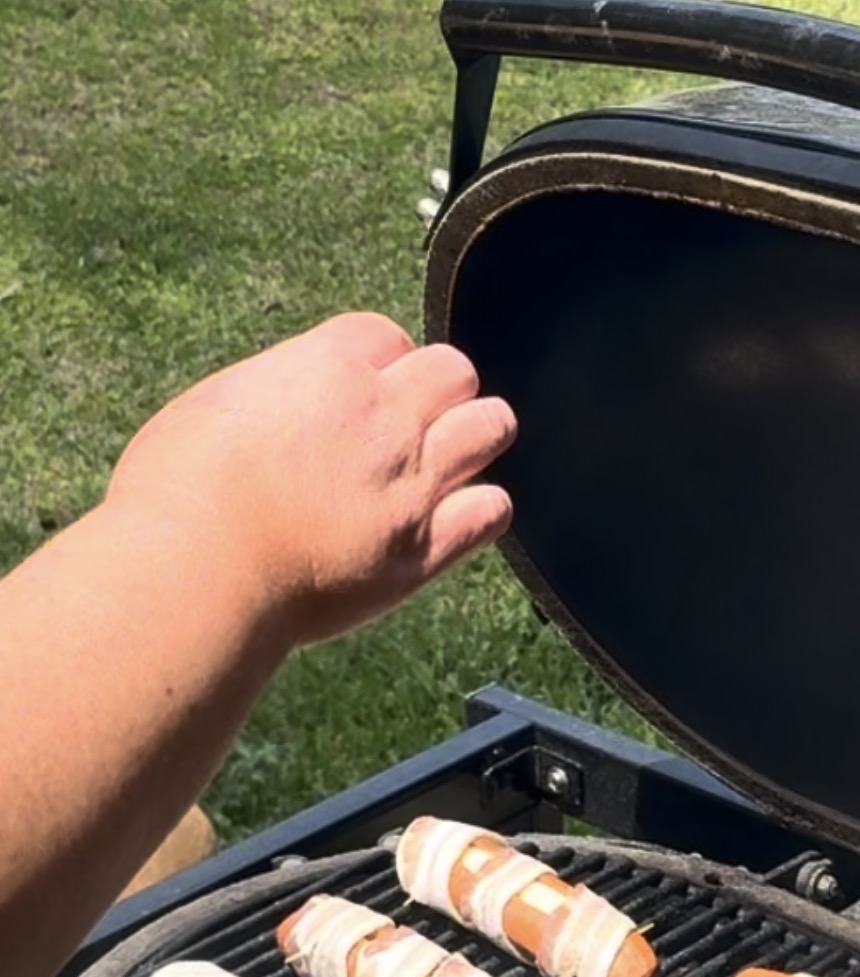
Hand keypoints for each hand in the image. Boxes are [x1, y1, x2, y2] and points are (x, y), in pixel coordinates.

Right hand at [105, 312, 515, 644]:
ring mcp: (411, 481)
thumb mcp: (214, 406)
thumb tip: (281, 408)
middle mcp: (382, 414)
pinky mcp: (423, 549)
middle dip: (440, 392)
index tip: (368, 391)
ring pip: (490, 427)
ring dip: (478, 436)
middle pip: (453, 371)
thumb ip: (270, 397)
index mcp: (326, 366)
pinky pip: (492, 511)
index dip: (383, 363)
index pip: (388, 336)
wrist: (199, 569)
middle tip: (416, 427)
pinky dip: (484, 509)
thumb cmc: (179, 493)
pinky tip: (460, 518)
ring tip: (455, 462)